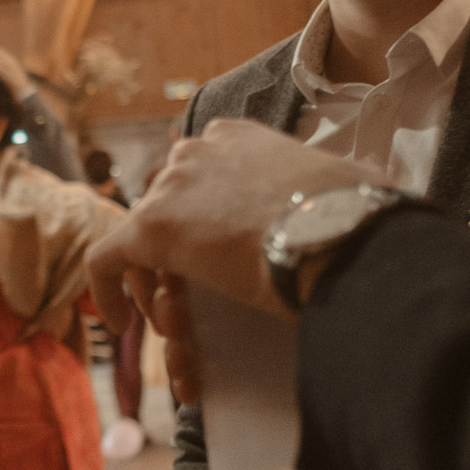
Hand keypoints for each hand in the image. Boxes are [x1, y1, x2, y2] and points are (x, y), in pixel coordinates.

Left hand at [84, 120, 381, 400]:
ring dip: (156, 291)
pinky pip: (106, 261)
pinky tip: (119, 324)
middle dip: (175, 263)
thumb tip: (363, 190)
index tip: (212, 260)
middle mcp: (197, 151)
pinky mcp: (150, 228)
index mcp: (238, 138)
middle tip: (192, 306)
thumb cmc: (356, 216)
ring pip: (142, 246)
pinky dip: (108, 291)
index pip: (200, 181)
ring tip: (179, 331)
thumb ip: (328, 185)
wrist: (338, 238)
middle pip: (168, 213)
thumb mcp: (346, 182)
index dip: (199, 223)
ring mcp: (171, 187)